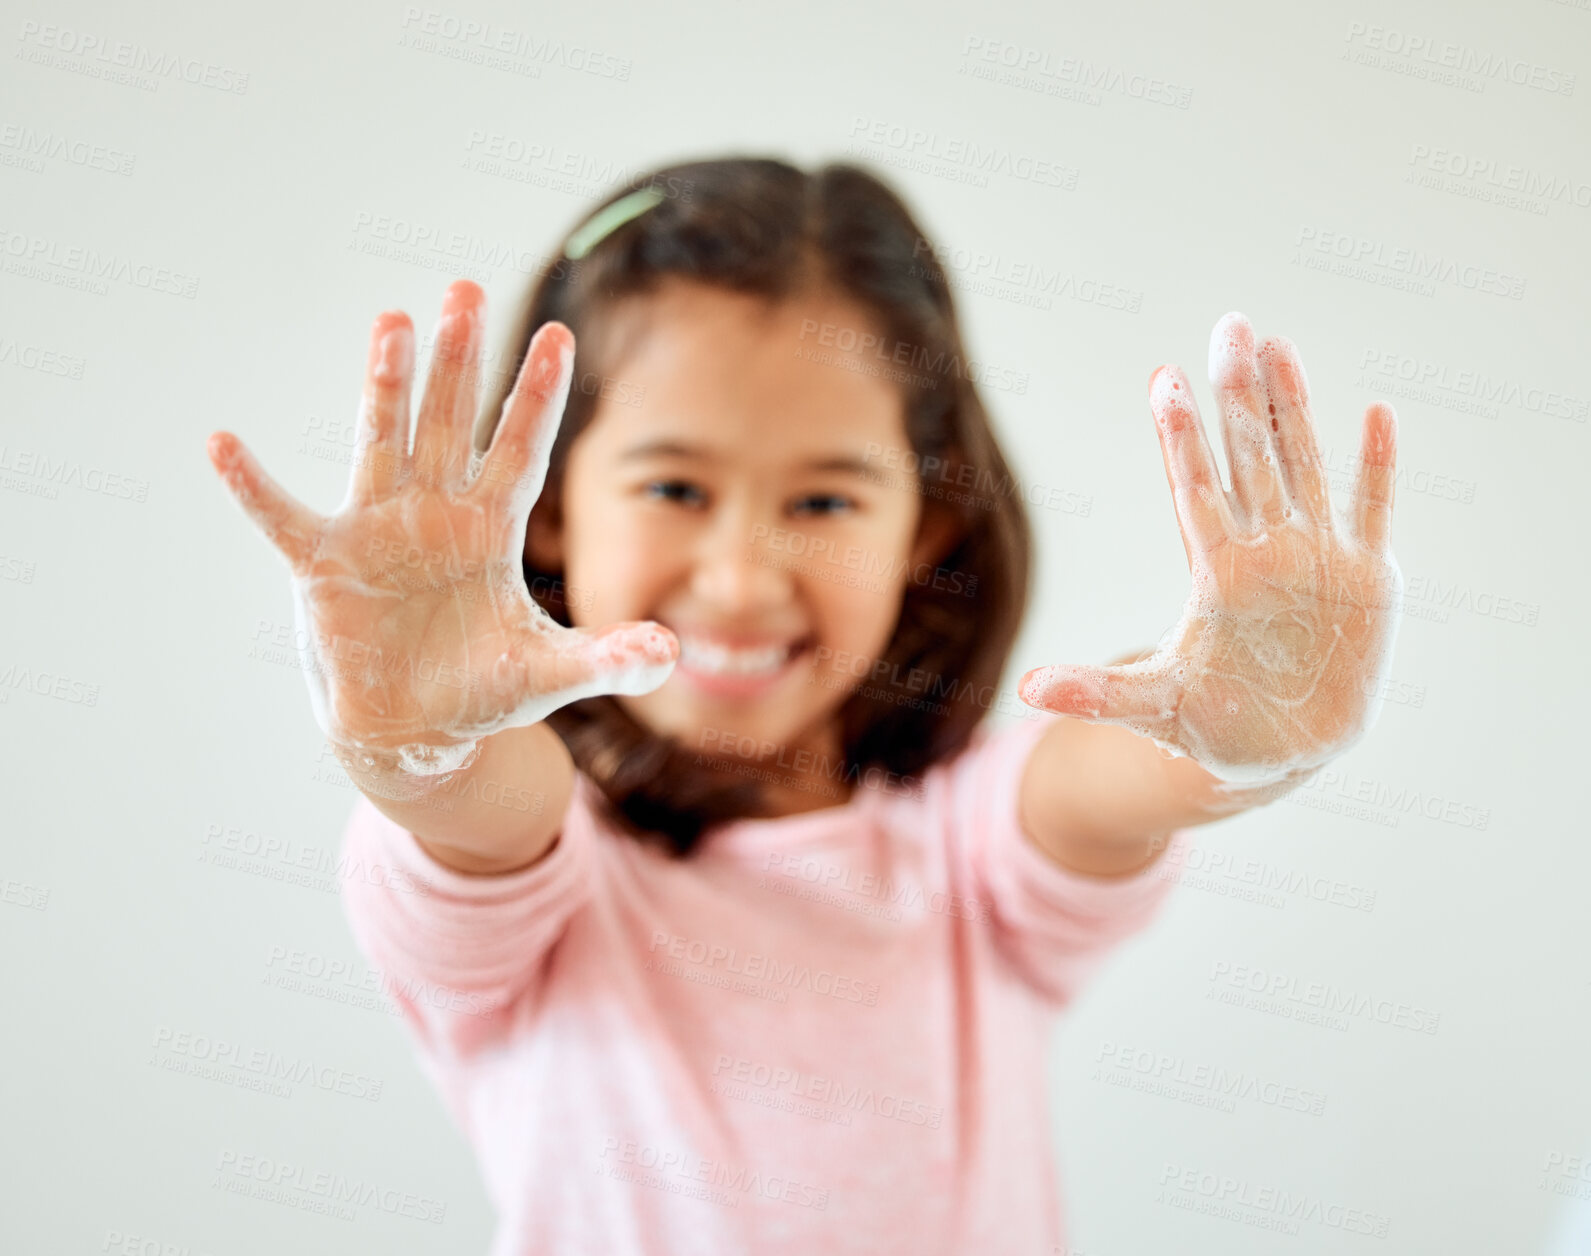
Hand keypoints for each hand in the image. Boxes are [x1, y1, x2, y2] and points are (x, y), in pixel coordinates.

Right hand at [207, 279, 676, 784]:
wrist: (417, 730)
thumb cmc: (484, 691)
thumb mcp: (554, 674)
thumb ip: (613, 658)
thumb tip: (669, 652)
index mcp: (490, 530)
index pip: (520, 449)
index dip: (537, 396)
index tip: (559, 334)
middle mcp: (434, 515)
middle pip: (450, 423)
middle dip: (459, 361)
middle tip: (463, 291)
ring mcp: (376, 531)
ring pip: (382, 443)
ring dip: (385, 387)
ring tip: (392, 322)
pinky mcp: (324, 565)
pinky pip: (283, 518)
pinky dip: (252, 487)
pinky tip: (225, 444)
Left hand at [1018, 312, 1402, 792]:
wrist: (1283, 749)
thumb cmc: (1213, 724)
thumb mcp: (1154, 708)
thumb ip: (1098, 692)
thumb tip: (1027, 691)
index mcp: (1217, 576)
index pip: (1194, 493)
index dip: (1182, 440)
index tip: (1163, 381)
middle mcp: (1265, 553)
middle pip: (1250, 461)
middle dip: (1240, 397)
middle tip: (1230, 326)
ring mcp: (1317, 560)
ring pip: (1305, 468)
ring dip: (1294, 410)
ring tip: (1278, 347)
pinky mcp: (1367, 580)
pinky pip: (1372, 512)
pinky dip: (1377, 470)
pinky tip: (1377, 415)